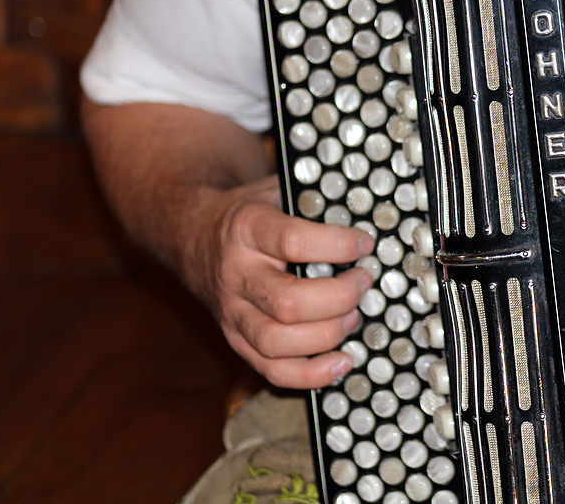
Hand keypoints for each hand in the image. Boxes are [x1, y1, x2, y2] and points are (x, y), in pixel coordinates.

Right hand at [200, 174, 374, 388]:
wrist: (196, 236)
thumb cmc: (251, 214)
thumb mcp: (275, 190)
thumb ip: (312, 198)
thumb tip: (368, 207)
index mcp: (246, 228)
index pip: (292, 242)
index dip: (336, 245)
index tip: (365, 243)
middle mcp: (235, 274)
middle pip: (288, 303)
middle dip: (340, 297)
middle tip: (364, 281)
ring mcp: (232, 312)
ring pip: (278, 342)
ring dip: (328, 334)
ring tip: (354, 315)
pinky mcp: (236, 340)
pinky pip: (272, 370)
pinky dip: (312, 374)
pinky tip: (342, 361)